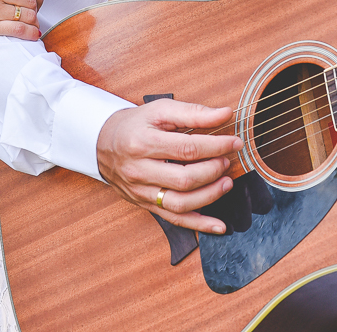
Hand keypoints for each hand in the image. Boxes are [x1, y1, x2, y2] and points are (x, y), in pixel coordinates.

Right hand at [96, 99, 241, 233]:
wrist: (102, 142)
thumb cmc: (135, 125)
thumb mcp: (160, 110)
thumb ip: (194, 112)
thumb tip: (226, 114)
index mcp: (143, 142)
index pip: (187, 148)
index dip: (216, 147)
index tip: (234, 142)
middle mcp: (139, 170)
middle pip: (184, 179)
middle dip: (213, 171)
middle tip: (227, 161)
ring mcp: (141, 191)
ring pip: (179, 203)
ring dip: (210, 196)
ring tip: (226, 183)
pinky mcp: (144, 204)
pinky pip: (173, 219)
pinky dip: (199, 224)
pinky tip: (219, 226)